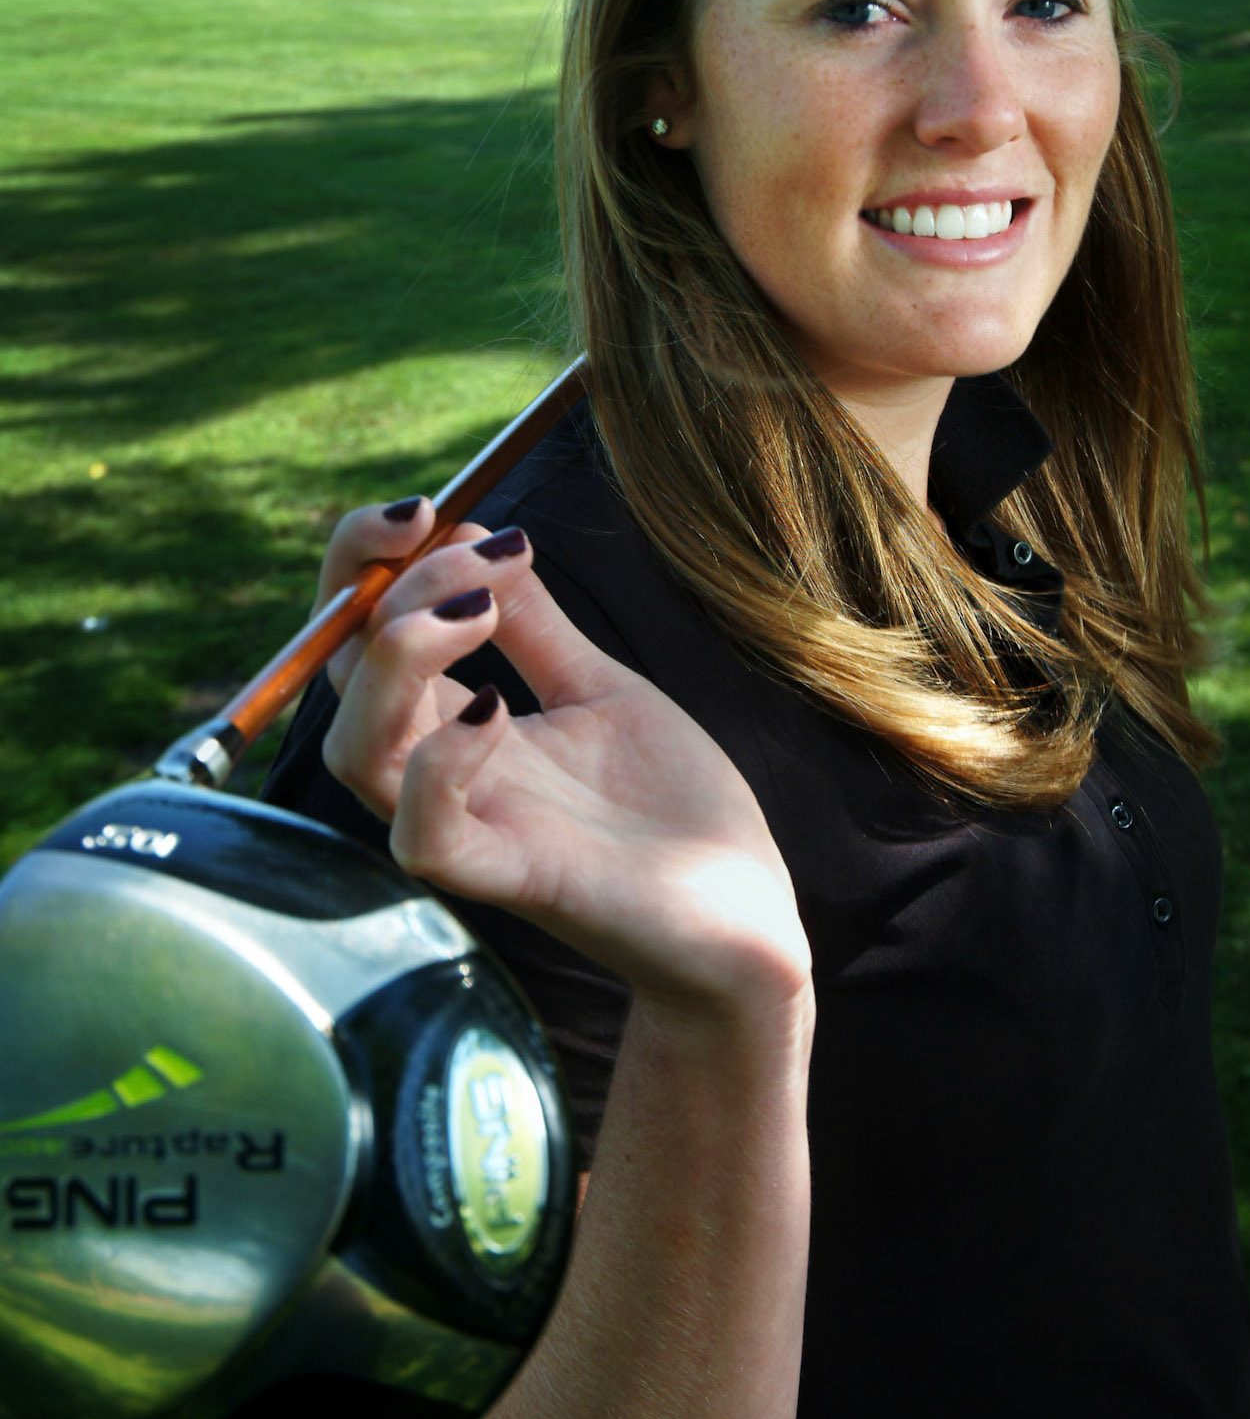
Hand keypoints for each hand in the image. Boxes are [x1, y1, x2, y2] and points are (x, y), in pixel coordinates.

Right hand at [316, 503, 809, 1016]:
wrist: (742, 914)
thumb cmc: (669, 809)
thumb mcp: (600, 688)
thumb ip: (537, 624)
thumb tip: (480, 531)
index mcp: (454, 724)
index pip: (360, 634)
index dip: (365, 562)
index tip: (426, 504)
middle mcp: (441, 774)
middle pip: (338, 678)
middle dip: (364, 585)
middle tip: (434, 529)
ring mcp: (470, 829)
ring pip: (358, 751)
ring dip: (395, 660)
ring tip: (474, 610)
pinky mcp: (511, 882)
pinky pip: (424, 837)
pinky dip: (438, 765)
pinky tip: (494, 708)